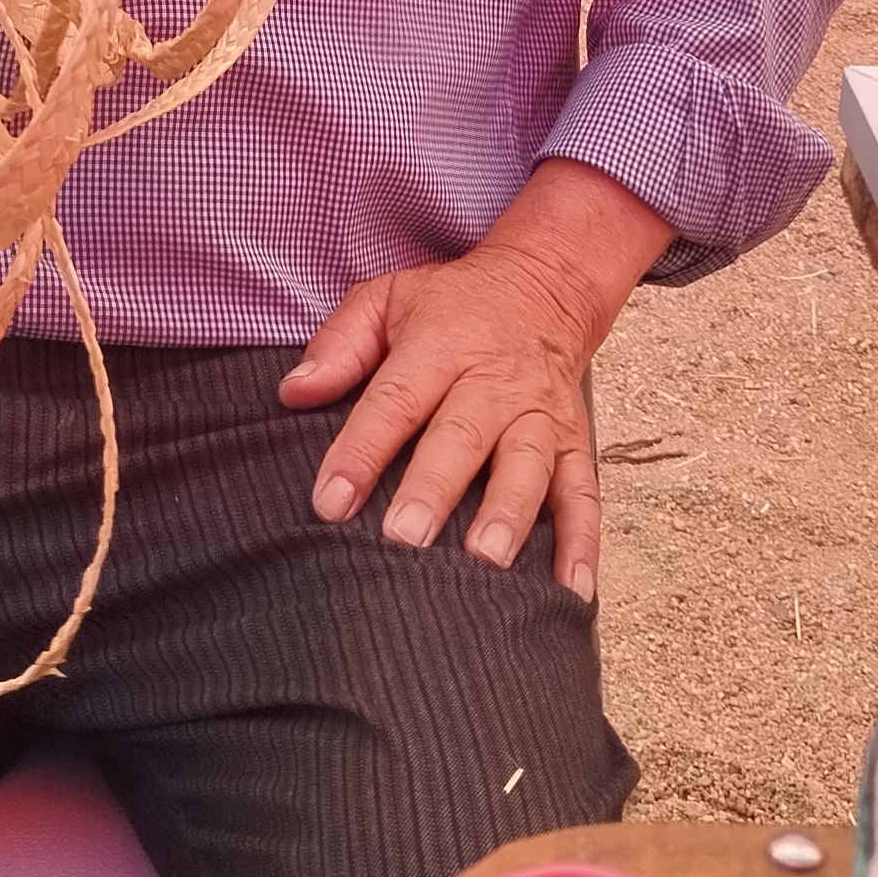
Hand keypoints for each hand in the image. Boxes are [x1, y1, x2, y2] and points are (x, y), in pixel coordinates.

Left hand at [278, 158, 670, 597]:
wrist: (542, 287)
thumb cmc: (452, 306)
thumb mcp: (385, 299)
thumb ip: (338, 344)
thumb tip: (294, 393)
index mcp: (440, 346)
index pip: (394, 402)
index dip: (361, 452)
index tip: (331, 501)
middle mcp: (493, 383)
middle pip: (463, 437)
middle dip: (435, 489)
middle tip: (406, 538)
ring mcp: (538, 416)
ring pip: (527, 466)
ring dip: (508, 515)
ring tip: (487, 561)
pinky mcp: (573, 443)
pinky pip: (583, 494)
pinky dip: (582, 543)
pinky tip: (572, 589)